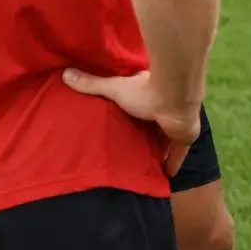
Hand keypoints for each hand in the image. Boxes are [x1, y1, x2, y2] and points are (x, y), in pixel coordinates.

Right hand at [62, 68, 200, 176]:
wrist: (174, 99)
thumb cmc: (145, 92)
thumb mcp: (114, 88)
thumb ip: (92, 84)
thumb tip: (65, 74)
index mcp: (150, 94)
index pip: (141, 104)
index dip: (135, 114)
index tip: (125, 122)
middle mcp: (165, 108)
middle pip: (154, 125)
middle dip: (146, 136)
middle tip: (133, 150)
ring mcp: (176, 123)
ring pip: (167, 140)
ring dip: (159, 151)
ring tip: (145, 165)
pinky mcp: (184, 137)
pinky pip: (178, 154)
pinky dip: (173, 163)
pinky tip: (166, 175)